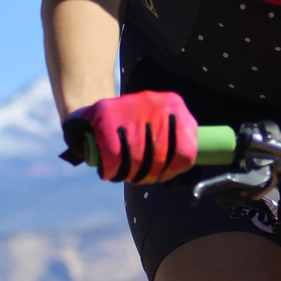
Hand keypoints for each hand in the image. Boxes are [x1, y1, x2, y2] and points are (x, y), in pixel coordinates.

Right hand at [61, 91, 198, 181]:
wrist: (95, 104)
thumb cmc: (134, 121)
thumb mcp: (161, 121)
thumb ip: (176, 139)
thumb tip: (184, 164)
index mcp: (175, 105)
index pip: (186, 150)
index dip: (173, 170)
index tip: (163, 175)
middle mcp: (156, 102)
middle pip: (160, 157)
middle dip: (150, 175)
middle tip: (141, 178)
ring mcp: (132, 107)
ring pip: (138, 159)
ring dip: (132, 174)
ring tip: (127, 175)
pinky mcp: (107, 115)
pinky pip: (115, 155)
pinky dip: (113, 169)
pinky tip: (111, 171)